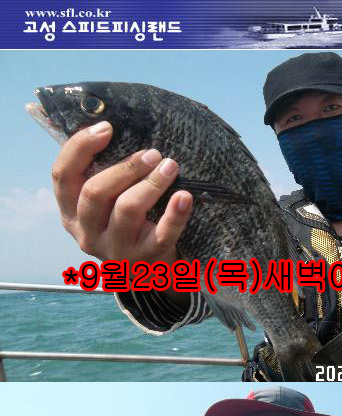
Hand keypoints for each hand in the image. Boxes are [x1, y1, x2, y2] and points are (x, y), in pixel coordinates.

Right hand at [51, 118, 192, 260]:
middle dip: (125, 166)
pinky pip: (161, 235)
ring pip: (127, 209)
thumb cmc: (121, 222)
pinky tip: (185, 196)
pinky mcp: (144, 260)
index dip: (80, 147)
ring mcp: (115, 250)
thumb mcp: (101, 201)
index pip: (62, 175)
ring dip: (151, 183)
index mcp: (70, 212)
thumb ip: (96, 170)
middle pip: (95, 192)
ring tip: (170, 166)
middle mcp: (87, 233)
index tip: (107, 127)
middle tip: (152, 152)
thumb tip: (104, 122)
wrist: (144, 272)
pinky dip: (175, 215)